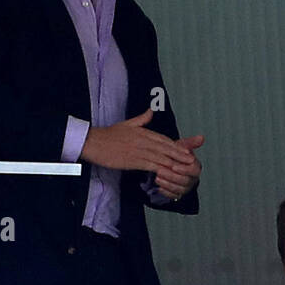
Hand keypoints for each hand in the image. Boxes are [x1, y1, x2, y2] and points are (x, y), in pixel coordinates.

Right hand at [79, 108, 193, 174]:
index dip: (176, 146)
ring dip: (174, 163)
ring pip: (160, 157)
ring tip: (185, 169)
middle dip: (180, 154)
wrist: (93, 142)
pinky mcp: (133, 161)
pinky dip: (160, 170)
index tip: (187, 150)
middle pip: (166, 148)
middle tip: (192, 160)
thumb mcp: (127, 124)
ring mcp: (139, 151)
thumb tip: (151, 110)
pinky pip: (150, 165)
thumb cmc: (108, 135)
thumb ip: (142, 119)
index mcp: (143, 132)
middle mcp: (144, 141)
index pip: (164, 139)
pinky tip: (167, 174)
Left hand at [153, 133, 203, 200]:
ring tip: (156, 177)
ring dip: (168, 184)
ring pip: (180, 189)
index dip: (185, 169)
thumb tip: (201, 137)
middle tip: (160, 171)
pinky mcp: (178, 194)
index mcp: (195, 167)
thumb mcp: (180, 147)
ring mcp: (185, 187)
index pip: (194, 170)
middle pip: (186, 180)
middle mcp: (192, 179)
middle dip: (172, 176)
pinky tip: (158, 187)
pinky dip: (166, 192)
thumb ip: (190, 143)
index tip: (174, 166)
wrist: (166, 165)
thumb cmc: (174, 155)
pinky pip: (173, 196)